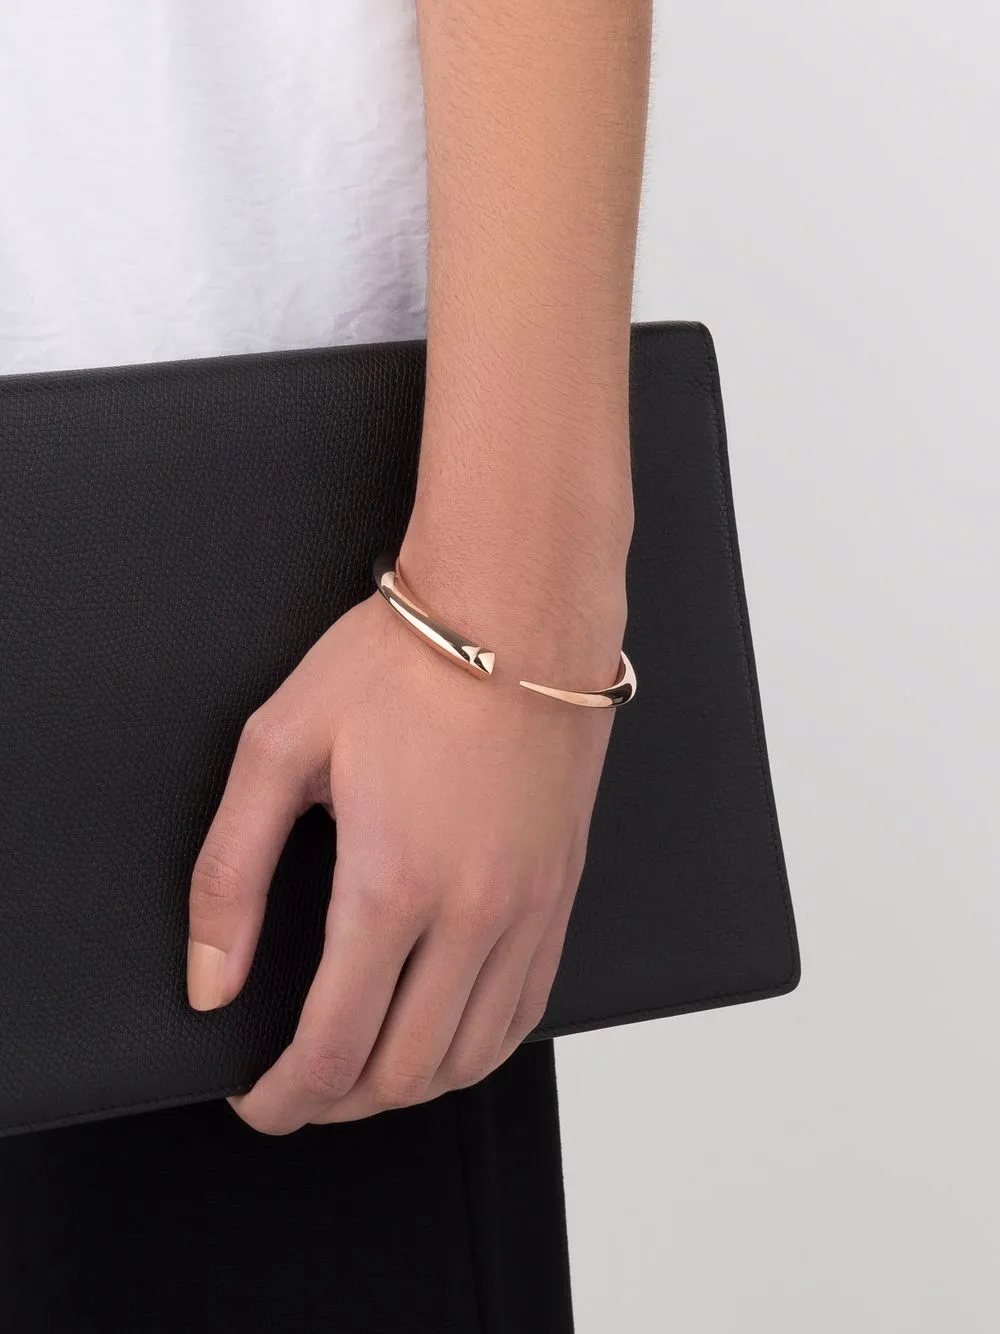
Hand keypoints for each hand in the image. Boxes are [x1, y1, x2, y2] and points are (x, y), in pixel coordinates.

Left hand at [186, 576, 624, 1133]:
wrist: (520, 607)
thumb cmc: (406, 663)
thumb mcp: (281, 746)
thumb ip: (232, 873)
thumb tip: (212, 977)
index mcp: (393, 883)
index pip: (334, 1047)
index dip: (283, 1097)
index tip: (257, 1099)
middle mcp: (473, 913)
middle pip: (405, 1073)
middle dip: (337, 1103)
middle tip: (297, 1087)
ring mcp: (529, 908)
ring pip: (472, 1057)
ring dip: (407, 1087)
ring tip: (362, 1069)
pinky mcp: (561, 891)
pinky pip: (529, 1011)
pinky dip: (477, 1048)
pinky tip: (444, 1031)